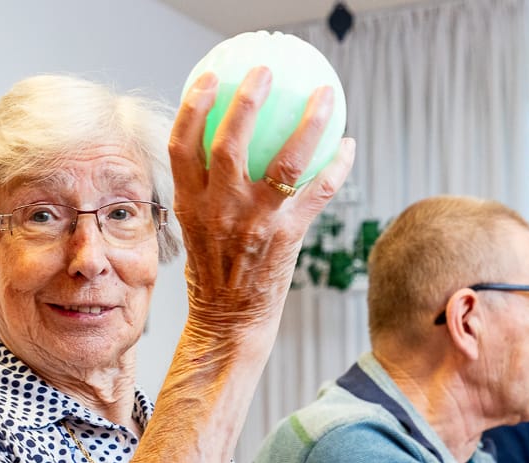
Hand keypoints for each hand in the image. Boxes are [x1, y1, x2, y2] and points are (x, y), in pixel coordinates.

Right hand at [169, 66, 355, 339]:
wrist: (229, 323)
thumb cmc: (213, 274)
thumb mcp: (194, 229)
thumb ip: (203, 192)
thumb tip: (218, 150)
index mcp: (189, 204)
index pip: (181, 146)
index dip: (193, 107)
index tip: (209, 79)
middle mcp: (219, 209)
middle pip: (229, 141)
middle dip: (248, 99)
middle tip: (265, 72)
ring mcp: (254, 222)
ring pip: (285, 160)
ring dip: (309, 122)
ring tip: (324, 96)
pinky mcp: (287, 236)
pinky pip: (320, 189)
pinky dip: (338, 164)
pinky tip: (347, 146)